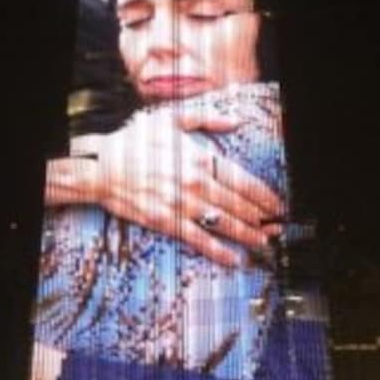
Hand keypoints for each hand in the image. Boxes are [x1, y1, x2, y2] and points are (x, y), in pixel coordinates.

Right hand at [84, 107, 284, 265]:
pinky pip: (199, 240)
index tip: (277, 204)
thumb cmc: (135, 141)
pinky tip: (235, 259)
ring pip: (224, 223)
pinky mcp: (166, 222)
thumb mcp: (171, 119)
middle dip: (262, 218)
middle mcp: (195, 183)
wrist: (101, 168)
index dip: (264, 195)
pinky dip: (219, 251)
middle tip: (278, 227)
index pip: (242, 180)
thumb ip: (207, 119)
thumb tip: (236, 122)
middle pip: (238, 205)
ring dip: (248, 235)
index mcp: (199, 157)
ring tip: (264, 242)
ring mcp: (181, 205)